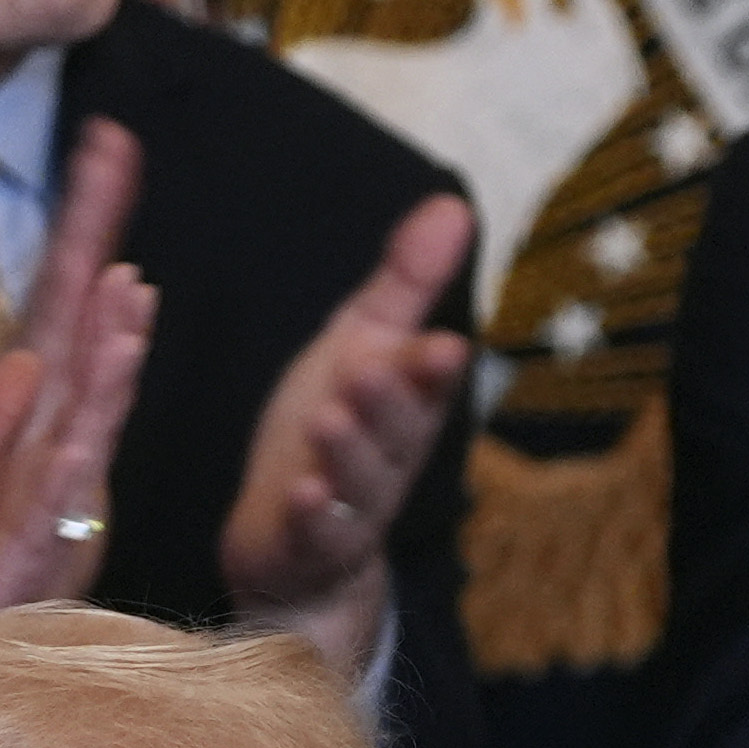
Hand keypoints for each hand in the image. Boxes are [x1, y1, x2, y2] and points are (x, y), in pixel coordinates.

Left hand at [0, 121, 158, 663]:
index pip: (58, 325)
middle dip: (96, 245)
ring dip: (110, 349)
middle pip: (79, 341)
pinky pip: (57, 492)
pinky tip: (90, 394)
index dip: (79, 240)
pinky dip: (78, 437)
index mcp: (30, 452)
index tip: (98, 154)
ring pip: (86, 417)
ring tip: (128, 282)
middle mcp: (52, 475)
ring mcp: (44, 517)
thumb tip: (23, 356)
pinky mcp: (22, 565)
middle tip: (113, 155)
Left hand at [220, 193, 479, 672]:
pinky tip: (306, 494)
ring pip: (360, 480)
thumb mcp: (362, 342)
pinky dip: (315, 516)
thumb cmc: (331, 426)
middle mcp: (387, 453)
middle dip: (390, 403)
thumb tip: (454, 205)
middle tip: (373, 371)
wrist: (294, 536)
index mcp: (404, 400)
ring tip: (331, 419)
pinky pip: (318, 533)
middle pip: (398, 431)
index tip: (443, 345)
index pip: (426, 382)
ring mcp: (351, 502)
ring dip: (349, 452)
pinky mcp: (309, 542)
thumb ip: (407, 282)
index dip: (430, 368)